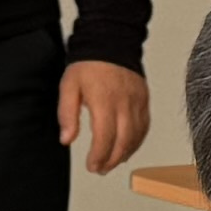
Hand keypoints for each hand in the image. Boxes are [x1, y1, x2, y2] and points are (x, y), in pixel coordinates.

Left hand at [59, 59, 151, 175]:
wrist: (111, 41)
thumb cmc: (89, 64)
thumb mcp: (68, 87)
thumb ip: (67, 114)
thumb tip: (66, 139)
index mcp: (104, 101)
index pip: (105, 137)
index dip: (99, 156)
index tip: (91, 166)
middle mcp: (124, 103)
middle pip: (123, 141)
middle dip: (111, 160)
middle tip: (100, 169)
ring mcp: (137, 102)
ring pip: (136, 136)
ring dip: (125, 154)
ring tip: (112, 162)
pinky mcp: (144, 100)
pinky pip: (144, 126)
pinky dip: (137, 141)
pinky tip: (127, 147)